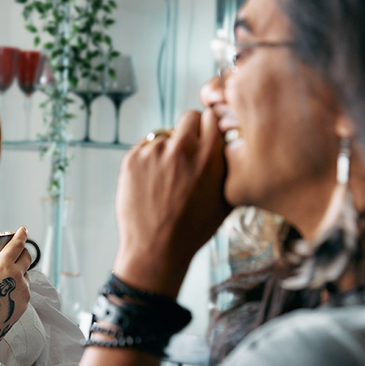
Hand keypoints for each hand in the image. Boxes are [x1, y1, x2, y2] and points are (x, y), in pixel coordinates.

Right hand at [0, 227, 32, 349]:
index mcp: (3, 265)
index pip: (16, 245)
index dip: (21, 235)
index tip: (24, 229)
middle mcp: (17, 274)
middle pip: (26, 257)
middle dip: (24, 251)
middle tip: (19, 250)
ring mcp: (23, 288)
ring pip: (27, 274)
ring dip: (22, 271)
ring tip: (13, 273)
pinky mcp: (25, 301)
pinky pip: (26, 289)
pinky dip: (21, 286)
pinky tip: (12, 290)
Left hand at [113, 109, 230, 297]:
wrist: (156, 249)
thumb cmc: (193, 229)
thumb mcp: (226, 199)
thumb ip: (230, 166)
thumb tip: (232, 144)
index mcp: (210, 155)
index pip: (212, 116)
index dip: (210, 128)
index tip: (208, 139)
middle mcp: (182, 148)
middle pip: (189, 117)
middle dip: (190, 131)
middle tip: (188, 154)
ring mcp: (154, 151)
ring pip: (165, 135)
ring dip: (168, 149)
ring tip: (167, 180)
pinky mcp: (132, 158)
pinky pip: (145, 147)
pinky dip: (148, 159)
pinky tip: (152, 183)